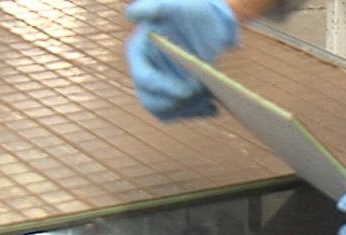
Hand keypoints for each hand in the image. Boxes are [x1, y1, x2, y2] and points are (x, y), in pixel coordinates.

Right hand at [124, 0, 238, 120]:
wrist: (208, 23)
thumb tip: (131, 13)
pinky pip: (179, 114)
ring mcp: (157, 87)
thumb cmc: (188, 10)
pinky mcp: (173, 95)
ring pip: (166, 112)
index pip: (144, 78)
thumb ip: (153, 7)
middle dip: (178, 103)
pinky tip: (214, 108)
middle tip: (202, 93)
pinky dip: (196, 113)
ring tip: (210, 97)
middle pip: (151, 102)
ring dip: (189, 110)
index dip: (164, 88)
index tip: (188, 90)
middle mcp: (143, 72)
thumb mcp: (173, 5)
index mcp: (138, 53)